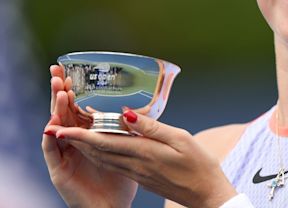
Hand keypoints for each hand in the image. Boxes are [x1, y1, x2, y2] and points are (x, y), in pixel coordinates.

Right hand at [42, 65, 136, 207]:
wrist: (113, 207)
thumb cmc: (122, 180)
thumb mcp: (129, 150)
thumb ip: (129, 130)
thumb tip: (128, 111)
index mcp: (90, 135)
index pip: (77, 107)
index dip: (73, 90)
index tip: (70, 71)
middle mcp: (75, 143)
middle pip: (63, 112)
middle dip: (59, 92)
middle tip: (57, 73)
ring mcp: (65, 155)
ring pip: (57, 127)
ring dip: (56, 109)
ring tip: (60, 93)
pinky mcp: (59, 170)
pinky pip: (51, 151)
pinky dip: (51, 137)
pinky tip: (52, 125)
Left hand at [52, 111, 237, 207]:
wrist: (206, 194)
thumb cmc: (199, 164)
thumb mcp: (180, 139)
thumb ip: (152, 127)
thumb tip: (127, 115)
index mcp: (144, 153)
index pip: (104, 142)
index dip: (80, 134)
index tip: (61, 126)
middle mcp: (136, 164)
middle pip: (98, 151)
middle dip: (76, 139)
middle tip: (59, 126)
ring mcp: (137, 173)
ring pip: (104, 158)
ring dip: (85, 146)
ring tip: (72, 133)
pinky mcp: (141, 177)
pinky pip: (114, 163)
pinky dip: (101, 153)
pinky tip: (99, 146)